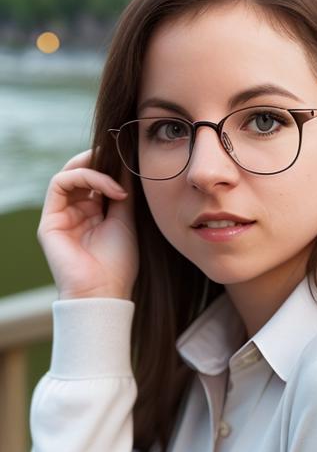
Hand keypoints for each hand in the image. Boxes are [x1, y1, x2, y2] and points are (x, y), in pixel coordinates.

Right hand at [37, 149, 138, 299]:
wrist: (105, 292)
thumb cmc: (118, 263)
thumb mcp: (125, 219)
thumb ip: (122, 190)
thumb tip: (127, 162)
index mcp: (93, 214)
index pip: (95, 179)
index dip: (110, 166)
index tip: (131, 162)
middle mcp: (75, 212)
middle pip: (80, 172)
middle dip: (100, 161)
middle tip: (121, 159)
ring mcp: (61, 216)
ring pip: (69, 174)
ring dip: (95, 169)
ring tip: (118, 181)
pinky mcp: (50, 220)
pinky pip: (60, 184)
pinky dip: (86, 178)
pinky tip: (110, 189)